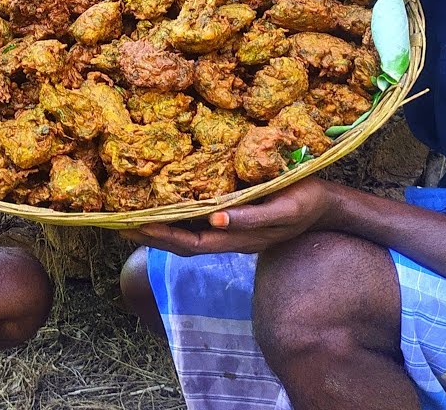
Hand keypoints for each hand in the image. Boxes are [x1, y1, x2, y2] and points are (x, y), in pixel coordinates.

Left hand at [120, 177, 331, 255]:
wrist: (326, 206)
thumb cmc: (305, 203)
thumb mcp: (283, 210)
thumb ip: (251, 218)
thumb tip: (216, 220)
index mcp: (237, 238)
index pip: (190, 243)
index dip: (161, 237)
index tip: (134, 225)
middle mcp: (228, 236)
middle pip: (182, 242)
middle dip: (151, 234)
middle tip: (119, 221)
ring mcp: (231, 229)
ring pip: (188, 232)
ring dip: (161, 226)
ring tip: (133, 215)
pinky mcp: (235, 217)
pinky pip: (200, 220)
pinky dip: (179, 215)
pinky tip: (166, 204)